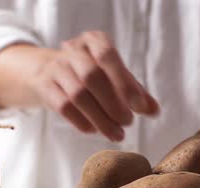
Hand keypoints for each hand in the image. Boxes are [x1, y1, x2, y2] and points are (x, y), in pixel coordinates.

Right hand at [30, 31, 158, 140]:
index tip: (139, 106)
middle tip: (128, 123)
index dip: (125, 82)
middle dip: (113, 104)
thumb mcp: (114, 76)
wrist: (49, 71)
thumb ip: (135, 92)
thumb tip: (154, 110)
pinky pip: (64, 107)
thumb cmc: (91, 72)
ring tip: (117, 134)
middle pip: (91, 77)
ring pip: (77, 96)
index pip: (108, 57)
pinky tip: (95, 130)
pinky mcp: (45, 86)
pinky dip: (82, 121)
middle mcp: (73, 50)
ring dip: (100, 118)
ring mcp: (56, 68)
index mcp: (95, 41)